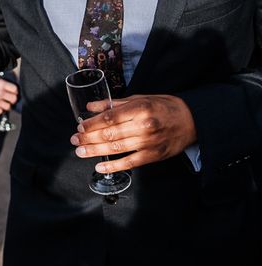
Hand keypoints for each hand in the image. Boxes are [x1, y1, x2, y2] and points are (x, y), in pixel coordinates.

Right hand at [0, 75, 18, 114]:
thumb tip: (8, 89)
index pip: (15, 89)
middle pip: (14, 99)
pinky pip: (0, 112)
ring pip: (8, 107)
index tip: (13, 93)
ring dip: (6, 105)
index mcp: (1, 84)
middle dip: (12, 99)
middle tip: (10, 99)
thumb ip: (1, 84)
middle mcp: (0, 93)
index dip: (15, 91)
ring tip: (2, 103)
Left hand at [70, 94, 197, 173]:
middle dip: (89, 138)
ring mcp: (149, 143)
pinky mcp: (153, 156)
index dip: (92, 123)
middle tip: (75, 139)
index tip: (80, 126)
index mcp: (140, 109)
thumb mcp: (139, 98)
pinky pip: (130, 163)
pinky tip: (99, 167)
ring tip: (80, 151)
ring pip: (117, 148)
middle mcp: (144, 126)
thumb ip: (114, 103)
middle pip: (110, 134)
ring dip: (95, 151)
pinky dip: (113, 166)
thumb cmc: (163, 107)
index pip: (110, 117)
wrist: (191, 120)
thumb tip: (91, 107)